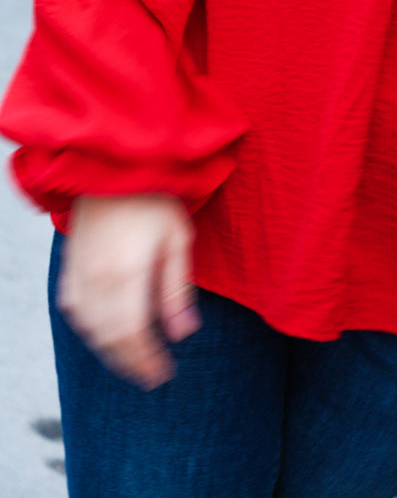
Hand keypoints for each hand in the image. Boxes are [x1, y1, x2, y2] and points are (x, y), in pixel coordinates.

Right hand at [58, 194, 199, 389]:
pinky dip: (90, 329)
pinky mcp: (69, 267)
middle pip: (109, 338)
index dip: (147, 361)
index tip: (163, 375)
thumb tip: (182, 333)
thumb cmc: (153, 197)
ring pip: (89, 329)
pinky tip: (105, 331)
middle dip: (130, 362)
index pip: (134, 335)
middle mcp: (96, 281)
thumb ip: (177, 289)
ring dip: (110, 349)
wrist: (111, 165)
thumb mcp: (177, 238)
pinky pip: (75, 311)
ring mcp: (78, 275)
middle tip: (151, 375)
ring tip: (133, 358)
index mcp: (125, 275)